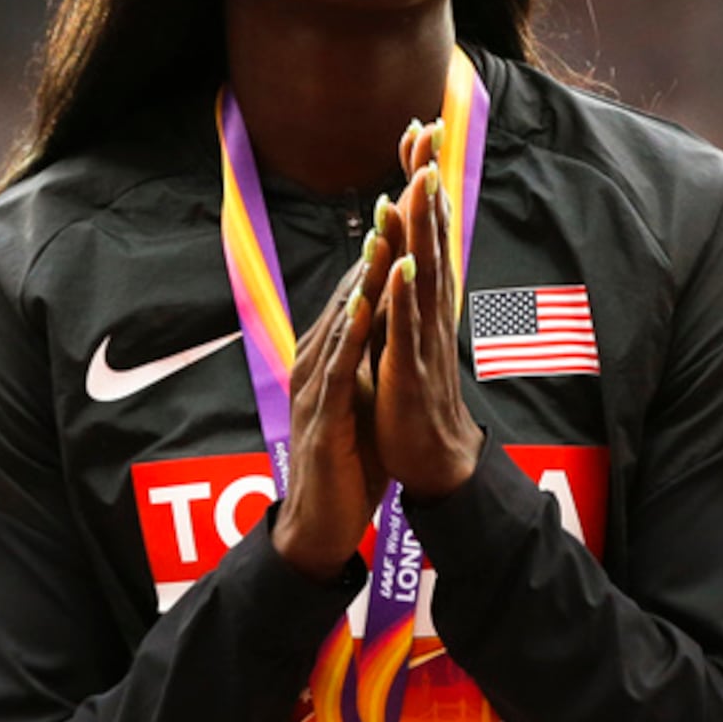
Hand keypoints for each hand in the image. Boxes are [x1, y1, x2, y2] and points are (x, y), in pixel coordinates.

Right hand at [271, 234, 392, 578]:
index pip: (359, 292)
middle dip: (374, 247)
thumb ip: (368, 358)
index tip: (407, 206)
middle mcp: (315, 361)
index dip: (384, 248)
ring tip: (383, 236)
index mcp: (328, 355)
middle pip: (349, 293)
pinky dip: (352, 334)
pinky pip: (338, 368)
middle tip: (394, 198)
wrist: (320, 523)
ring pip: (341, 322)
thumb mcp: (362, 397)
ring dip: (363, 280)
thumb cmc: (346, 461)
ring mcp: (315, 386)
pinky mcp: (322, 416)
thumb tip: (389, 321)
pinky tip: (365, 307)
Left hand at [373, 120, 484, 500]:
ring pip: (421, 272)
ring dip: (420, 227)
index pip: (425, 226)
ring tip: (418, 182)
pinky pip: (406, 328)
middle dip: (427, 183)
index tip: (420, 132)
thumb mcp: (406, 326)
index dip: (422, 180)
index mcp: (425, 295)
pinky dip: (403, 296)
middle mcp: (430, 306)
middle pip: (430, 234)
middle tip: (427, 133)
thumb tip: (399, 241)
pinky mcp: (409, 369)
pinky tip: (400, 266)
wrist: (433, 455)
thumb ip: (405, 285)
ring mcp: (422, 335)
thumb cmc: (417, 392)